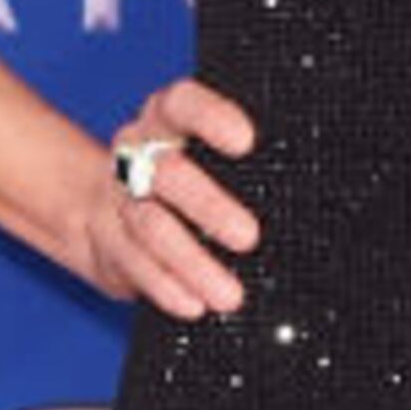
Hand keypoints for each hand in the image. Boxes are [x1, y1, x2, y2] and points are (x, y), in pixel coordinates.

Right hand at [76, 79, 258, 317]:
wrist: (100, 209)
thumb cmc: (186, 179)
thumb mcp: (209, 157)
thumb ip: (245, 163)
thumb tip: (310, 190)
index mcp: (166, 119)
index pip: (183, 104)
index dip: (210, 117)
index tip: (246, 140)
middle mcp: (138, 152)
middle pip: (167, 173)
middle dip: (208, 206)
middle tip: (249, 238)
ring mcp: (120, 197)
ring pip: (151, 226)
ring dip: (192, 262)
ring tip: (229, 295)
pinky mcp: (110, 241)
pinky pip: (134, 264)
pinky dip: (166, 287)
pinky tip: (193, 305)